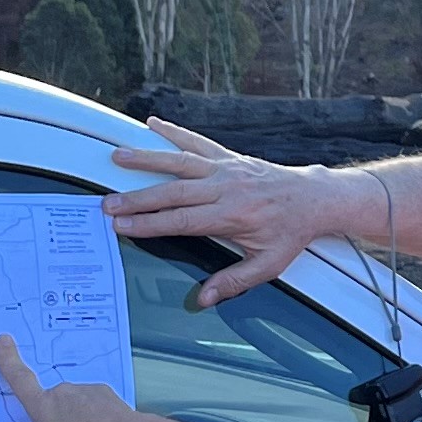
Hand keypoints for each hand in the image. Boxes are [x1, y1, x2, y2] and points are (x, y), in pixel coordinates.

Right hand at [0, 337, 151, 421]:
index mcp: (44, 405)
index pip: (20, 379)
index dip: (8, 360)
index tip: (3, 341)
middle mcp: (61, 391)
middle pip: (48, 407)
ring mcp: (82, 389)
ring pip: (69, 408)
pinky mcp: (100, 391)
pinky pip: (87, 405)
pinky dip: (88, 420)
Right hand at [102, 122, 333, 304]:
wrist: (315, 199)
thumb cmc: (290, 233)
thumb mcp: (269, 265)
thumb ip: (235, 281)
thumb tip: (204, 299)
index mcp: (232, 215)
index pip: (181, 221)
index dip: (149, 223)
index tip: (121, 225)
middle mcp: (226, 188)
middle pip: (174, 192)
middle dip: (138, 198)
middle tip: (107, 203)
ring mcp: (226, 168)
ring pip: (180, 161)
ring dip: (147, 158)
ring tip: (117, 157)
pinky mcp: (230, 156)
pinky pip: (198, 142)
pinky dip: (175, 132)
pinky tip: (153, 123)